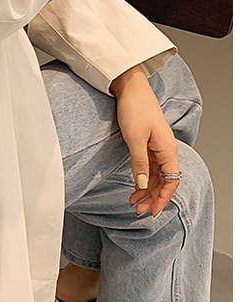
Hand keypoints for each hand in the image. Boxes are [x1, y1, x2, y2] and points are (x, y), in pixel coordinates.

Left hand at [110, 65, 179, 217]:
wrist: (130, 89)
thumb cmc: (135, 109)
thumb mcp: (134, 139)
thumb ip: (139, 163)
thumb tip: (143, 184)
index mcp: (167, 149)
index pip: (172, 181)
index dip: (163, 198)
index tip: (152, 212)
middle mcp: (165, 150)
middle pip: (164, 181)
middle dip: (152, 198)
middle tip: (138, 211)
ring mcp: (156, 147)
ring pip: (156, 176)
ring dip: (146, 190)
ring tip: (133, 202)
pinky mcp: (147, 144)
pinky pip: (149, 167)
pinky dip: (142, 178)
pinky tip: (135, 187)